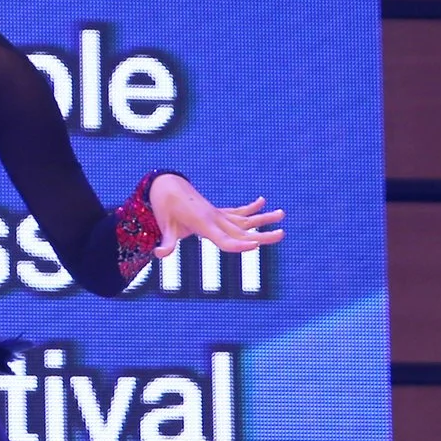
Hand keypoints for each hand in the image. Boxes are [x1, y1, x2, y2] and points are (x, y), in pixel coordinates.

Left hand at [149, 174, 283, 256]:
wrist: (166, 186)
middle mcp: (215, 218)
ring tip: (282, 214)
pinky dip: (250, 208)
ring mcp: (218, 213)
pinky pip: (237, 211)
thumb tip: (158, 254)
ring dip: (263, 217)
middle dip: (262, 234)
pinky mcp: (217, 211)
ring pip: (244, 219)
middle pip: (242, 230)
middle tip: (282, 234)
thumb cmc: (164, 208)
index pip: (224, 239)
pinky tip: (263, 202)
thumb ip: (166, 242)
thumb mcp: (164, 226)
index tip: (255, 246)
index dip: (239, 245)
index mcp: (203, 224)